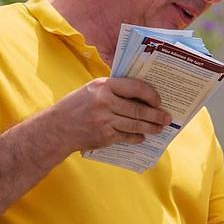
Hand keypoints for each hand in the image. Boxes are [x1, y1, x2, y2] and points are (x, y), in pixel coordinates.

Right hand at [50, 77, 171, 152]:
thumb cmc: (76, 106)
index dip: (151, 94)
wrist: (57, 128)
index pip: (135, 87)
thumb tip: (140, 95)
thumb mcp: (92, 89)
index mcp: (103, 86)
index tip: (158, 100)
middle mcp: (105, 102)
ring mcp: (105, 120)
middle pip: (138, 109)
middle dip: (156, 114)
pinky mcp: (104, 136)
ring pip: (135, 124)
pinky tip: (142, 137)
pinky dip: (136, 137)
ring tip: (160, 128)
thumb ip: (114, 89)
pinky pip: (127, 137)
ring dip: (151, 127)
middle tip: (167, 118)